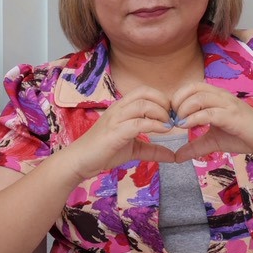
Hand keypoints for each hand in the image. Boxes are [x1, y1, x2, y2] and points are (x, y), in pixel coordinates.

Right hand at [62, 87, 179, 178]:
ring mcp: (115, 119)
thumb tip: (173, 156)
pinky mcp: (114, 132)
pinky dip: (155, 126)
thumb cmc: (103, 152)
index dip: (161, 98)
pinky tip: (163, 132)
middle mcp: (118, 108)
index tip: (171, 114)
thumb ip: (152, 149)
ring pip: (143, 105)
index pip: (144, 91)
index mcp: (121, 107)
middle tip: (172, 119)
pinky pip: (138, 123)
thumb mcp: (133, 149)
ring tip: (168, 126)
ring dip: (161, 113)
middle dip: (164, 103)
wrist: (80, 161)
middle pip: (145, 93)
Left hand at [168, 81, 252, 159]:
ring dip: (184, 109)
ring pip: (199, 97)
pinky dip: (194, 119)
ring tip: (179, 124)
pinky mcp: (233, 117)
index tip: (171, 116)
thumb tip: (176, 157)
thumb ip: (195, 147)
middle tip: (172, 119)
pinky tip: (187, 127)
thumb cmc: (244, 136)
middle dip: (177, 102)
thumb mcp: (214, 142)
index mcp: (216, 97)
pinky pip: (210, 113)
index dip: (177, 98)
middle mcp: (221, 96)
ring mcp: (228, 105)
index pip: (191, 87)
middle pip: (192, 88)